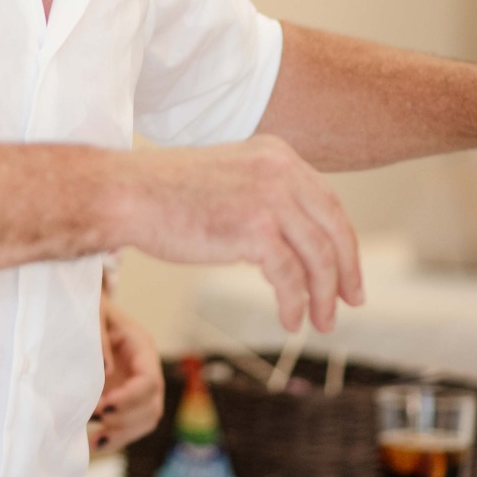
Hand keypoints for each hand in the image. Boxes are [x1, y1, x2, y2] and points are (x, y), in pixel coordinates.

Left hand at [89, 299, 164, 454]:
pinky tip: (92, 444)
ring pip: (146, 420)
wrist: (85, 308)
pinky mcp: (127, 400)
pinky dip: (115, 438)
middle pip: (152, 406)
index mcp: (142, 348)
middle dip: (126, 419)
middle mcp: (146, 370)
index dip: (130, 398)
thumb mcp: (93, 313)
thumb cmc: (88, 308)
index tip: (104, 406)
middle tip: (96, 419)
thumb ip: (99, 338)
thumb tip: (106, 372)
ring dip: (122, 435)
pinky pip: (131, 426)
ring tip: (94, 441)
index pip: (149, 381)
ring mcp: (138, 387)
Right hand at [118, 135, 364, 333]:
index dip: (342, 241)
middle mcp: (280, 170)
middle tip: (351, 301)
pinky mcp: (255, 229)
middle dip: (345, 270)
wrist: (126, 194)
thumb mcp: (228, 180)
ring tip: (321, 322)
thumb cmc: (163, 193)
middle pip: (333, 227)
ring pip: (318, 257)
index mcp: (276, 154)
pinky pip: (290, 276)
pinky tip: (290, 319)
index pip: (326, 201)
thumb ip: (263, 198)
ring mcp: (270, 198)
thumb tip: (289, 243)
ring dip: (323, 295)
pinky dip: (295, 303)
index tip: (346, 272)